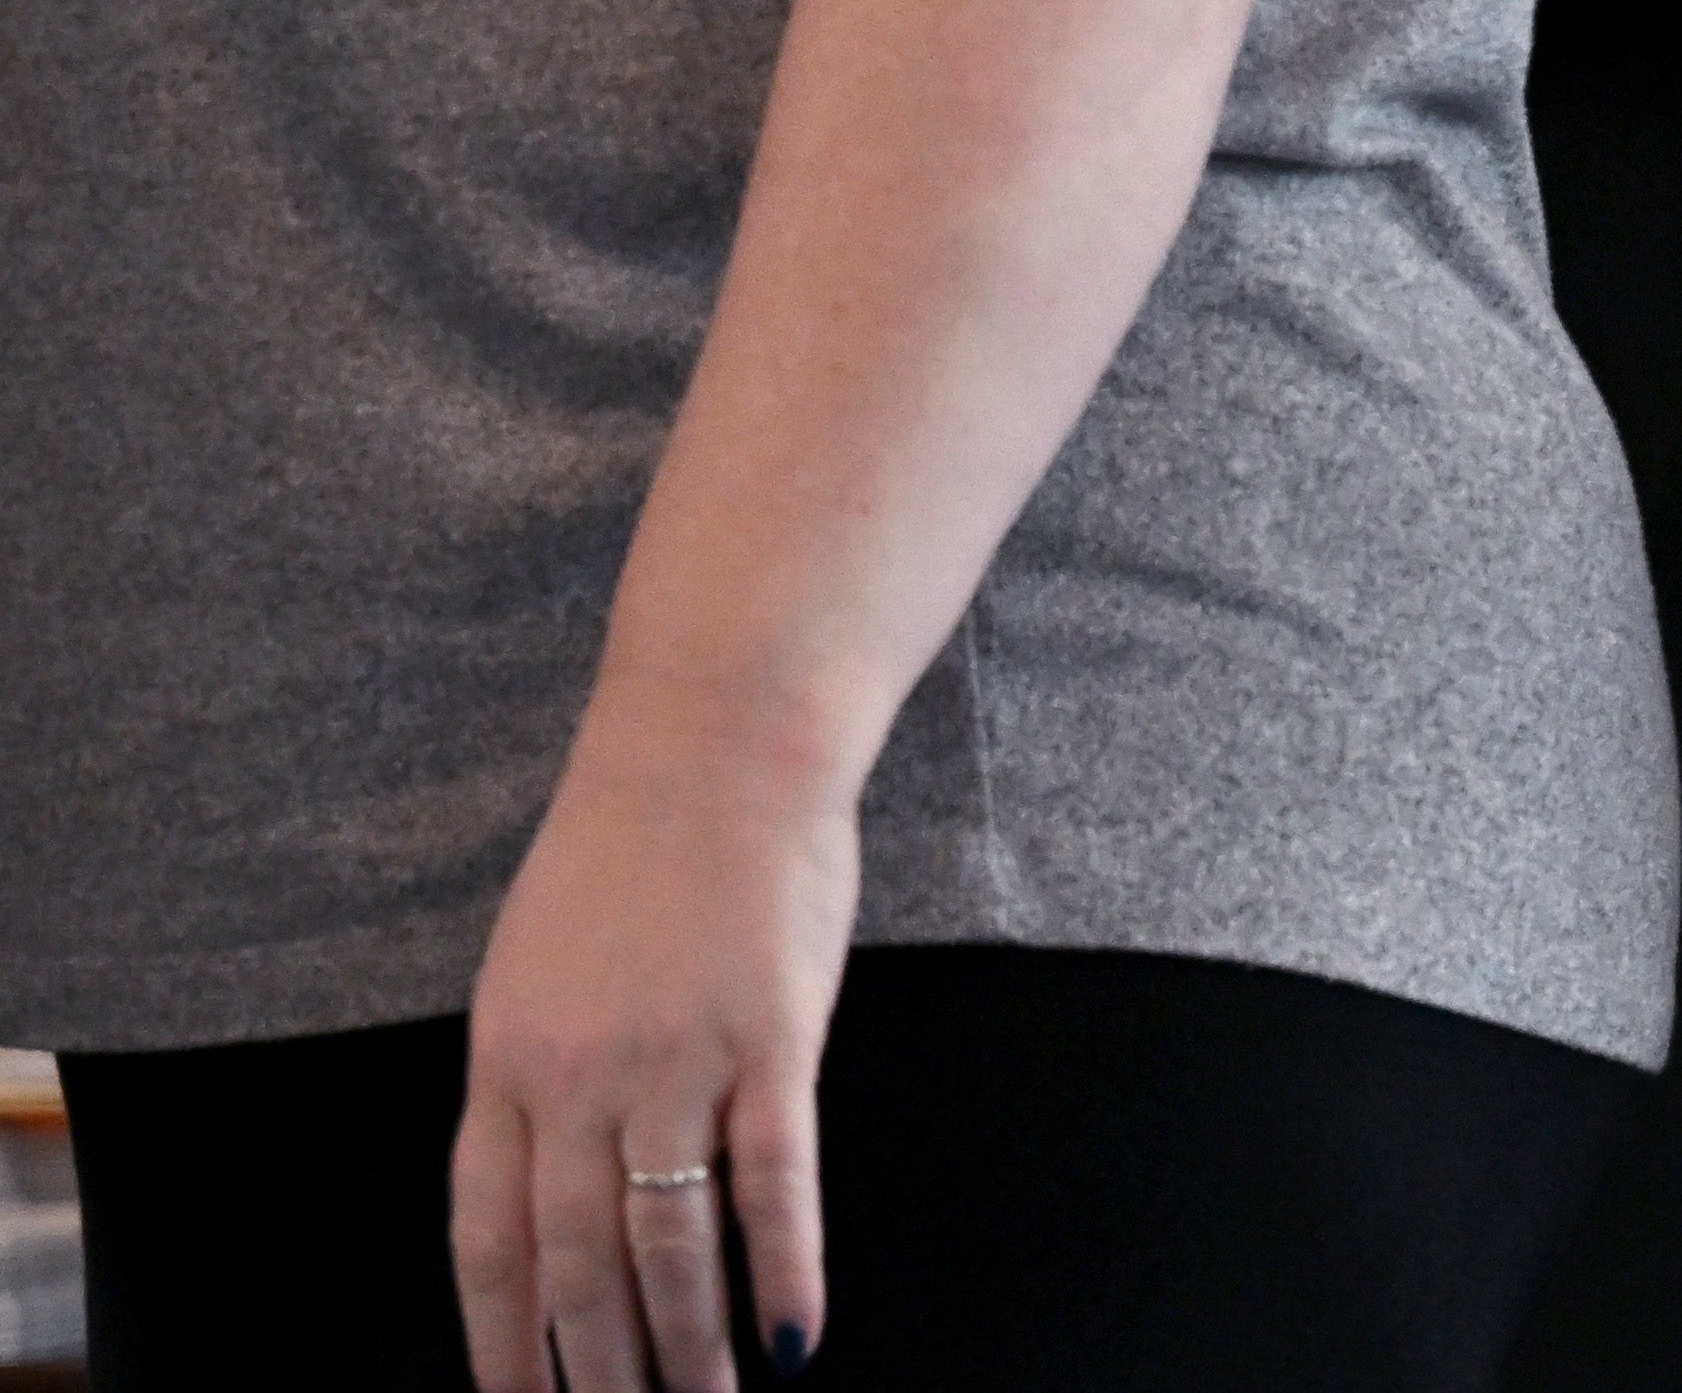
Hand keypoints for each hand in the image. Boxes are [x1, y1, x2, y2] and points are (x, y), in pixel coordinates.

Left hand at [453, 697, 857, 1390]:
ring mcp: (674, 1061)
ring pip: (670, 1240)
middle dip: (598, 1367)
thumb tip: (557, 1176)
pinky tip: (797, 1331)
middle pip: (577, 1259)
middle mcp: (577, 1078)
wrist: (718, 745)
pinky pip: (773, 1179)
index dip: (502, 1335)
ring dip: (692, 1342)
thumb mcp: (539, 963)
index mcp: (506, 1062)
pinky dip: (785, 1268)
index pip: (488, 1238)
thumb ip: (541, 1070)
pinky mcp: (771, 1038)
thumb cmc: (635, 845)